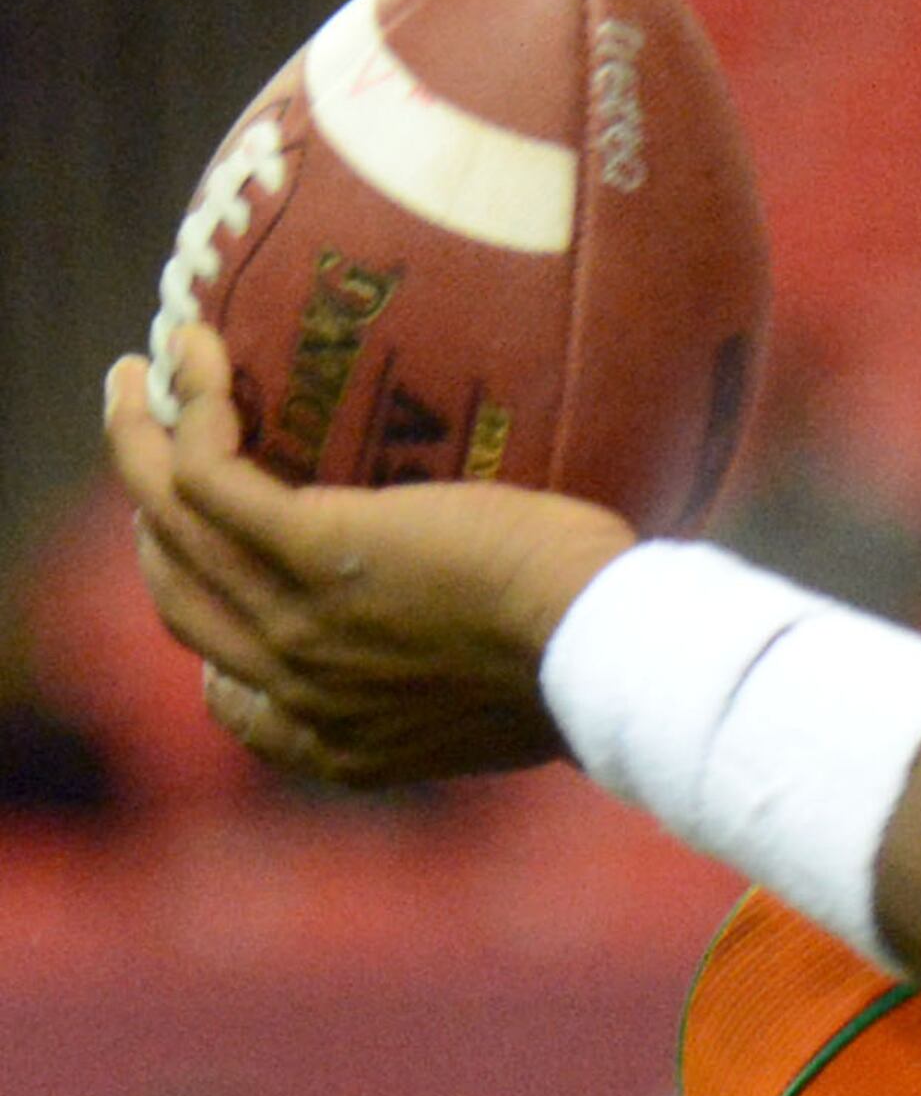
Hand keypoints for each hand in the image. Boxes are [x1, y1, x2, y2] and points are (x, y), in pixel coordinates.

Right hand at [104, 326, 632, 785]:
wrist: (610, 654)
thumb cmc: (601, 659)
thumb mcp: (519, 699)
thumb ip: (474, 679)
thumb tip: (505, 632)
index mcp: (343, 743)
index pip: (235, 695)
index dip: (213, 633)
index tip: (222, 575)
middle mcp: (299, 689)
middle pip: (182, 598)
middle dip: (153, 525)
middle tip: (155, 455)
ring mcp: (296, 621)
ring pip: (171, 523)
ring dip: (135, 444)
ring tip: (136, 379)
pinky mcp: (314, 546)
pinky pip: (208, 472)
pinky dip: (187, 410)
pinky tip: (195, 352)